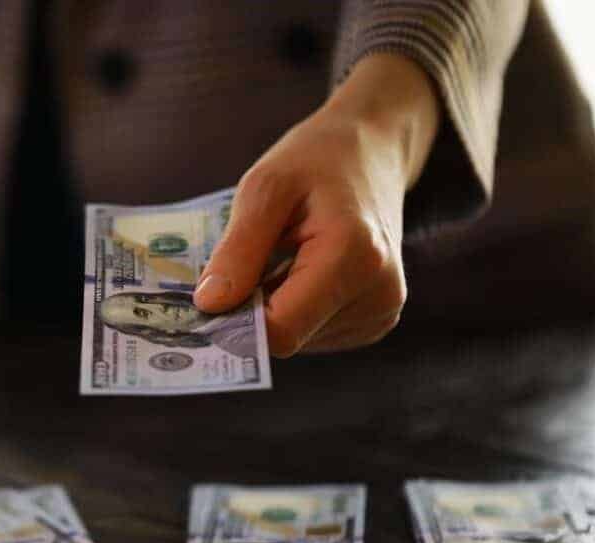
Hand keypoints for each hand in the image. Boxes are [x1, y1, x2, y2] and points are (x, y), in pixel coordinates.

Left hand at [194, 53, 438, 355]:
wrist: (373, 151)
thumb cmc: (316, 160)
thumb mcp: (265, 188)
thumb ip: (238, 250)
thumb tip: (210, 306)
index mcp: (354, 256)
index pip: (281, 330)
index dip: (238, 319)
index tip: (215, 292)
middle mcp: (379, 293)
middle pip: (289, 337)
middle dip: (256, 308)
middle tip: (251, 260)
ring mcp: (383, 311)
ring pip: (299, 339)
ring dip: (276, 306)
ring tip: (287, 256)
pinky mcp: (378, 320)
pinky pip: (315, 333)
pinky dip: (296, 308)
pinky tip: (303, 268)